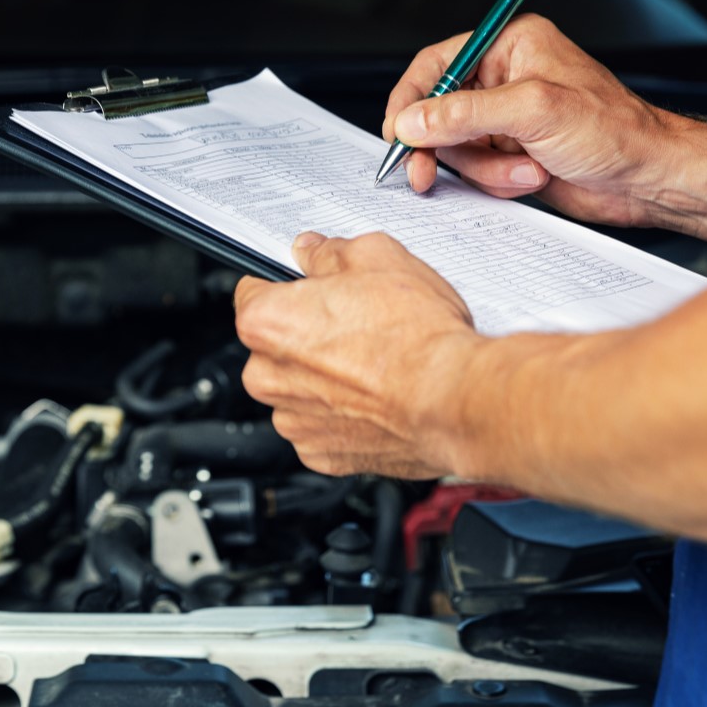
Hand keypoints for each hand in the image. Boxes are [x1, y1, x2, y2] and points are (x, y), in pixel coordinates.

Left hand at [234, 232, 478, 478]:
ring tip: (373, 363)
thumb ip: (330, 252)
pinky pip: (321, 425)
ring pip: (296, 389)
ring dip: (323, 378)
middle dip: (306, 335)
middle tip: (355, 325)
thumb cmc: (418, 337)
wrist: (454, 401)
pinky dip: (343, 415)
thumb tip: (313, 251)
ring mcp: (293, 420)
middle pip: (273, 345)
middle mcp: (267, 376)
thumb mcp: (376, 258)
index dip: (287, 286)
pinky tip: (376, 397)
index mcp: (266, 322)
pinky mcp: (320, 454)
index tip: (308, 289)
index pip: (252, 291)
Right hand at [384, 15, 706, 235]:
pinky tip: (533, 177)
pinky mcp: (511, 153)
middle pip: (438, 112)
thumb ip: (466, 113)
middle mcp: (505, 79)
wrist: (649, 179)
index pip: (437, 64)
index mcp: (511, 47)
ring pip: (456, 148)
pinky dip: (497, 181)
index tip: (397, 132)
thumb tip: (413, 120)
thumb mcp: (534, 112)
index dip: (411, 99)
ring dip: (485, 169)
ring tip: (526, 170)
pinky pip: (476, 171)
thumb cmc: (615, 131)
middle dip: (444, 146)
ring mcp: (507, 119)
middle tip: (424, 172)